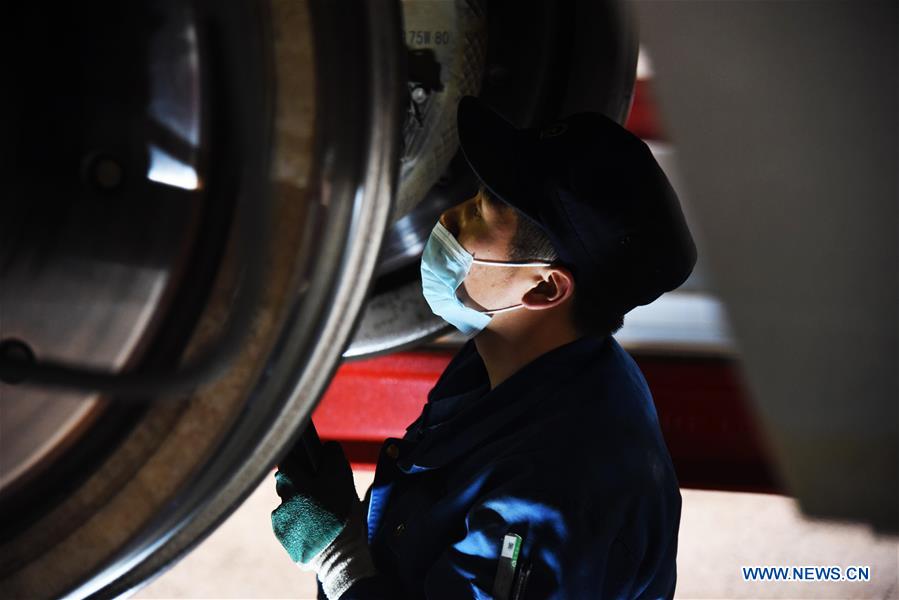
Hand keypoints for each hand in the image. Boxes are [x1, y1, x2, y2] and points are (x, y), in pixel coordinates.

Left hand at [271, 441, 357, 563]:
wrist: (339, 556)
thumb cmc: (341, 514)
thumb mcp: (343, 479)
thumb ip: (333, 457)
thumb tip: (327, 446)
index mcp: (293, 483)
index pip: (286, 461)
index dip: (298, 461)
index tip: (309, 466)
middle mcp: (281, 500)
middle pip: (286, 483)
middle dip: (300, 485)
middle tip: (319, 492)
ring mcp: (280, 521)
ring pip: (288, 504)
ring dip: (300, 506)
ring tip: (320, 514)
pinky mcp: (283, 537)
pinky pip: (289, 523)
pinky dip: (299, 523)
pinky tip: (315, 528)